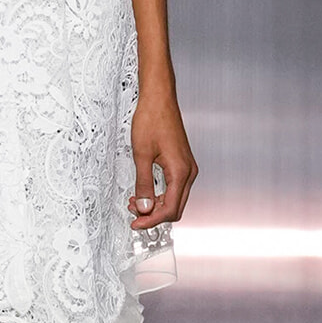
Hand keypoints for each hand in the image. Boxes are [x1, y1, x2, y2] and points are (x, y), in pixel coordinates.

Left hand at [128, 92, 196, 227]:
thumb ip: (143, 184)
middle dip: (153, 215)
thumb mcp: (141, 155)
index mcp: (180, 171)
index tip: (136, 223)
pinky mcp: (182, 163)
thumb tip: (144, 207)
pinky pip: (174, 187)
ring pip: (175, 198)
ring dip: (156, 205)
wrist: (159, 99)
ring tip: (135, 202)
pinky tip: (144, 192)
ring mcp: (187, 167)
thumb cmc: (151, 120)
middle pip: (175, 208)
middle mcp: (188, 171)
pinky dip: (160, 194)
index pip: (169, 209)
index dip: (151, 220)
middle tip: (133, 215)